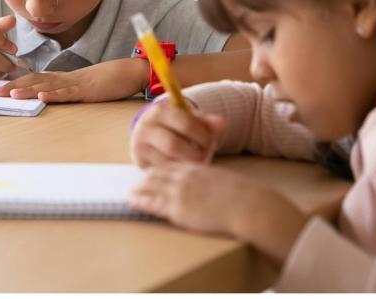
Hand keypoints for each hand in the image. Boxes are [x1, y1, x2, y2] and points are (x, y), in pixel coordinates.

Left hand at [0, 57, 146, 102]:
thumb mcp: (80, 87)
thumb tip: (46, 96)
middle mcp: (64, 79)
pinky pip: (69, 92)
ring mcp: (75, 83)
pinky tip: (43, 95)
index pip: (33, 79)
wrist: (127, 72)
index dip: (15, 82)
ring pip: (48, 85)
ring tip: (11, 94)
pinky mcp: (87, 90)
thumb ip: (64, 90)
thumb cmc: (105, 81)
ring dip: (28, 89)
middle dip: (14, 86)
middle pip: (35, 80)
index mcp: (61, 79)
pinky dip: (55, 94)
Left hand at [128, 162, 307, 266]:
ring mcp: (179, 192)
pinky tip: (131, 201)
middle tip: (136, 182)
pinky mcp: (178, 208)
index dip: (160, 170)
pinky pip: (153, 203)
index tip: (152, 172)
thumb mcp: (224, 180)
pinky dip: (140, 201)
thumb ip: (212, 180)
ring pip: (151, 187)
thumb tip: (212, 187)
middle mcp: (185, 177)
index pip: (172, 166)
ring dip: (139, 189)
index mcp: (197, 168)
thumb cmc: (242, 195)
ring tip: (129, 192)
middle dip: (146, 179)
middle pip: (158, 174)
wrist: (246, 205)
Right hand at [130, 101, 224, 167]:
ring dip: (187, 165)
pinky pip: (162, 171)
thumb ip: (206, 122)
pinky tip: (187, 169)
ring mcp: (140, 145)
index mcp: (160, 111)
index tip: (211, 142)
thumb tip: (222, 123)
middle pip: (173, 145)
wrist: (149, 132)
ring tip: (198, 162)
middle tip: (205, 156)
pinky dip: (178, 171)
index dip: (202, 135)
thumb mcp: (188, 118)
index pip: (185, 123)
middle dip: (194, 153)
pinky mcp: (140, 161)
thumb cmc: (174, 125)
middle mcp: (146, 127)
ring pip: (166, 161)